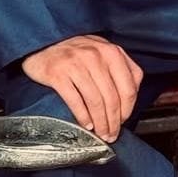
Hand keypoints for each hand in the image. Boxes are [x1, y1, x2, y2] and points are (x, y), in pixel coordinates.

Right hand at [21, 34, 142, 142]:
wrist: (45, 43)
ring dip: (100, 122)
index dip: (128, 108)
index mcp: (112, 52)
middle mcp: (96, 56)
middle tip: (112, 134)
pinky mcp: (58, 74)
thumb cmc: (78, 50)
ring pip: (95, 101)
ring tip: (101, 133)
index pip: (128, 86)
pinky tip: (86, 125)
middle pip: (112, 97)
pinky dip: (83, 116)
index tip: (124, 120)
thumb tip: (132, 94)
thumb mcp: (103, 51)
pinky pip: (75, 100)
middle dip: (114, 121)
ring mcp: (76, 65)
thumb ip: (120, 67)